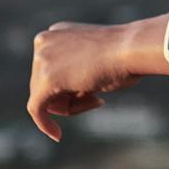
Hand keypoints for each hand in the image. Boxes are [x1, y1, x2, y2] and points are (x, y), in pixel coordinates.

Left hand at [28, 21, 140, 141]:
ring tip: (97, 98)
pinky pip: (36, 108)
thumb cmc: (124, 56)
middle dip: (70, 98)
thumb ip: (77, 73)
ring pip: (45, 98)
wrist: (132, 49)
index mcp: (56, 33)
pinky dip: (45, 124)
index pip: (53, 69)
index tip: (94, 94)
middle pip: (45, 84)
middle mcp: (44, 42)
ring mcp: (42, 59)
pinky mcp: (45, 81)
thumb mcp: (96, 60)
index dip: (71, 88)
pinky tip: (57, 135)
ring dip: (71, 107)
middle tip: (98, 99)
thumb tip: (68, 92)